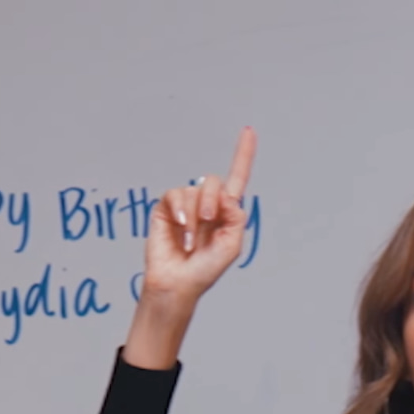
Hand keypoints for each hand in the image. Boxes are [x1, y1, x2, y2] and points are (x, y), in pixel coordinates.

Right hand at [140, 127, 256, 305]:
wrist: (178, 283)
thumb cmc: (205, 269)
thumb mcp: (232, 244)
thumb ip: (236, 216)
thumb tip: (224, 196)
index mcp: (226, 212)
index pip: (236, 178)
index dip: (243, 154)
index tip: (248, 130)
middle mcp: (206, 204)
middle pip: (213, 181)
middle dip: (213, 200)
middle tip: (209, 221)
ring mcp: (185, 206)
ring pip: (193, 190)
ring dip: (194, 216)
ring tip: (189, 240)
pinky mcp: (165, 209)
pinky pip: (174, 194)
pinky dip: (180, 210)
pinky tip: (180, 226)